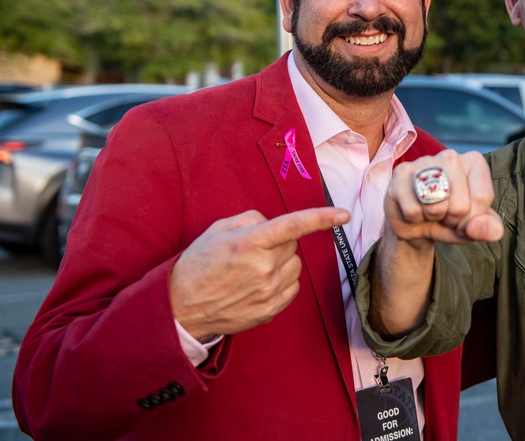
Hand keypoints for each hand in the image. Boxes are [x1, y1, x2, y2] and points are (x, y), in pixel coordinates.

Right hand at [170, 207, 348, 341]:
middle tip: (251, 251)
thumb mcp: (217, 231)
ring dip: (280, 263)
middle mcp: (264, 268)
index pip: (294, 226)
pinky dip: (280, 282)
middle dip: (278, 243)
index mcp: (251, 243)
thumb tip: (271, 222)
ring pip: (294, 266)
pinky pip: (291, 287)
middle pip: (292, 246)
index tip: (343, 214)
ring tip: (251, 270)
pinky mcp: (271, 309)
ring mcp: (269, 291)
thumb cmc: (197, 265)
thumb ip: (250, 219)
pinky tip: (256, 285)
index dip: (322, 218)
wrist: (181, 309)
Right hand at [384, 150, 503, 247]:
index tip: (464, 214)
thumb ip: (490, 229)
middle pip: (460, 205)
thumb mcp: (476, 227)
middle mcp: (451, 156)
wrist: (416, 223)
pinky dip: (414, 218)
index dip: (472, 218)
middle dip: (452, 219)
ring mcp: (423, 161)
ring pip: (435, 206)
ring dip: (433, 218)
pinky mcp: (401, 173)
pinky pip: (413, 210)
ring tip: (431, 210)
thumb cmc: (451, 219)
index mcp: (475, 162)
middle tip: (445, 213)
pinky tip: (414, 207)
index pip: (482, 197)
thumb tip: (475, 227)